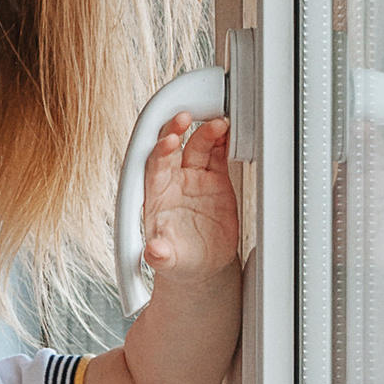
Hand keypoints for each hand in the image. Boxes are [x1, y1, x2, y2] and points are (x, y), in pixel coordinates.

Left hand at [140, 113, 243, 282]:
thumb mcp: (169, 262)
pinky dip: (223, 142)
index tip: (170, 141)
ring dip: (205, 133)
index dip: (161, 152)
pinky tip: (229, 132)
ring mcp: (193, 178)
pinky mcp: (214, 180)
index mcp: (155, 196)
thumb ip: (160, 255)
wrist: (202, 265)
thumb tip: (153, 252)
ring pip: (197, 147)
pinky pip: (218, 155)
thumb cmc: (179, 260)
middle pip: (172, 148)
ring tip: (219, 124)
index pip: (154, 167)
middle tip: (186, 118)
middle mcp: (172, 182)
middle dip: (177, 130)